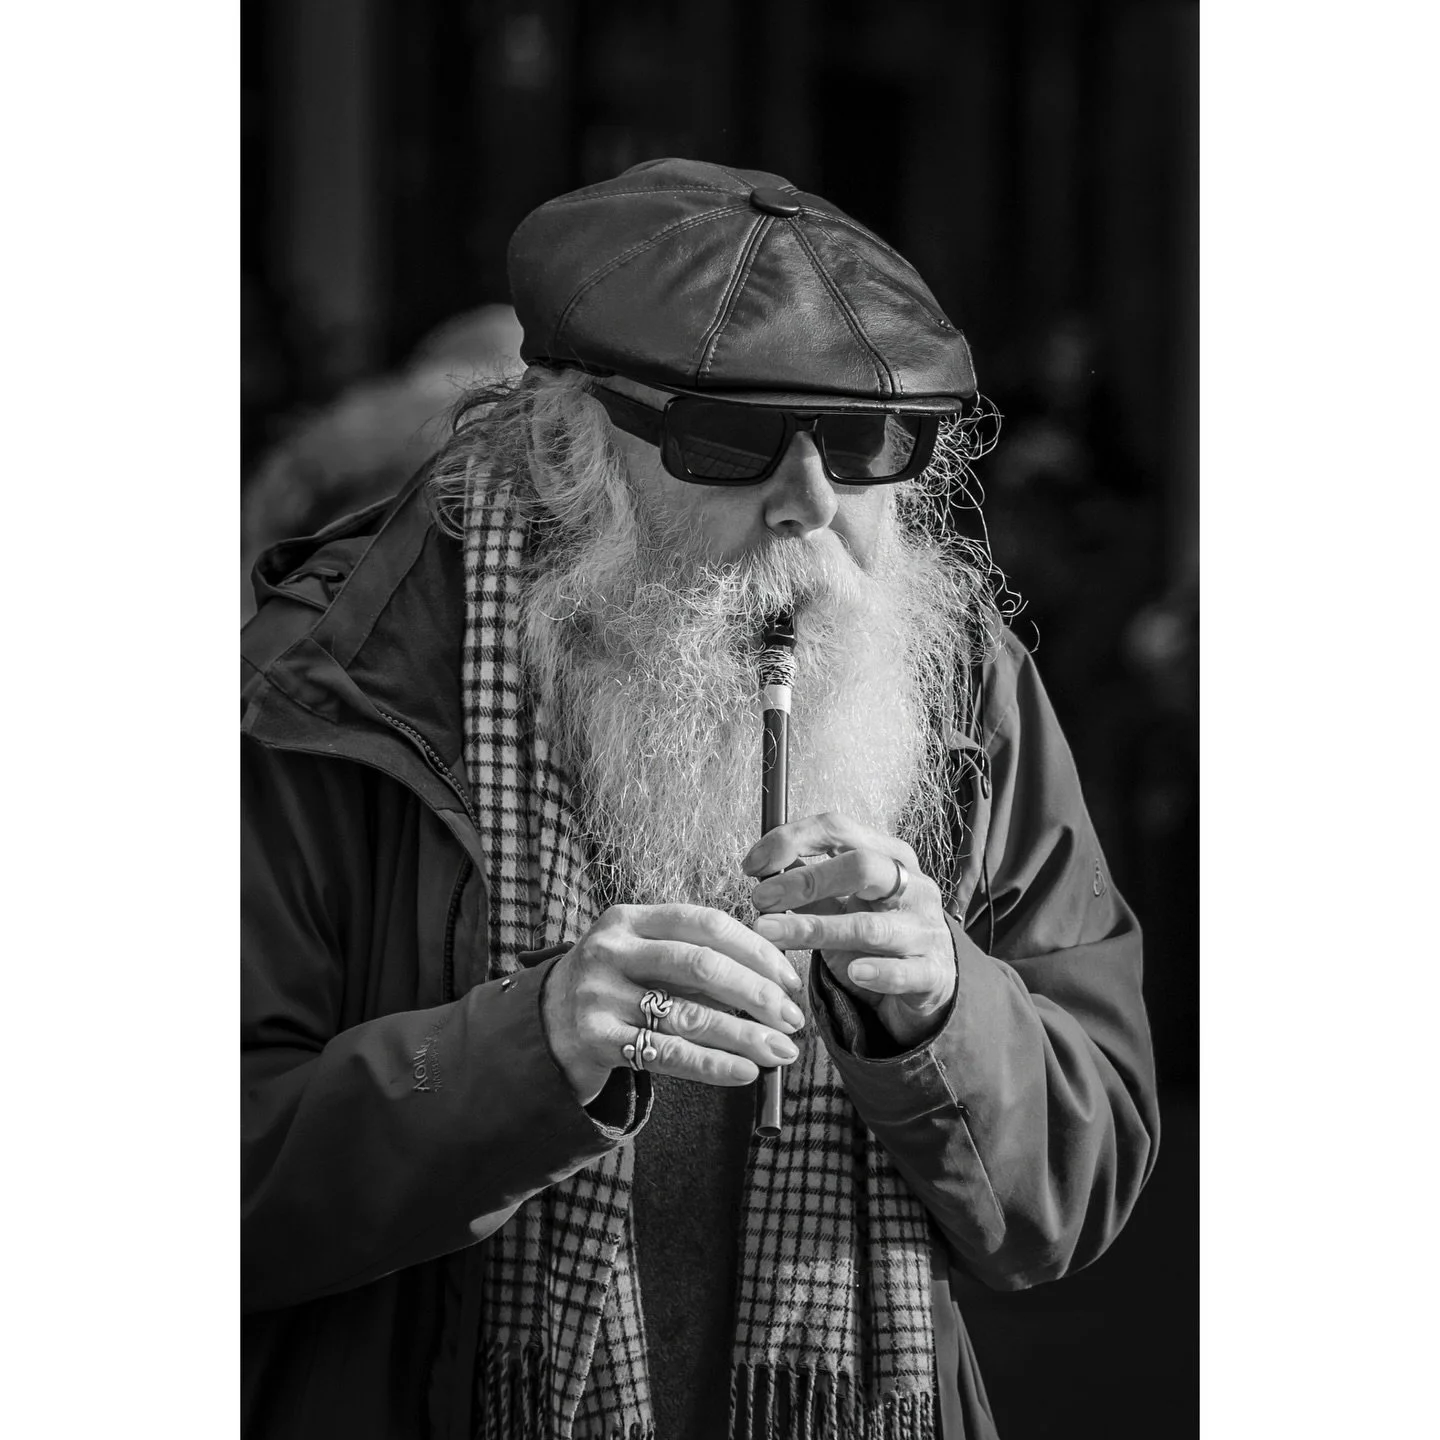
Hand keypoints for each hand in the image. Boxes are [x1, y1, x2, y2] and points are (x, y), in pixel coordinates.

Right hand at [541, 903, 807, 1104]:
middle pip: (702, 965)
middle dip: (758, 994)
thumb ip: (692, 957)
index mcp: (629, 918)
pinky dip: (714, 1064)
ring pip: (689, 1015)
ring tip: (782, 1051)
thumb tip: (772, 981)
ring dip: (746, 1035)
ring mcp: (599, 995)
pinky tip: (746, 1072)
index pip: (706, 923)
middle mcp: (611, 950)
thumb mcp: (640, 955)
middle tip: (794, 1018)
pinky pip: (669, 1054)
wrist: (543, 1028)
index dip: (756, 950)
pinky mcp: (596, 1040)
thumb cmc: (612, 988)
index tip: (790, 978)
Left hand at [744, 812, 955, 1049]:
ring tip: (773, 933)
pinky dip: (877, 972)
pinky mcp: (933, 972)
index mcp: (888, 856)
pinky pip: (904, 972)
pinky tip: (853, 973)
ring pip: (870, 926)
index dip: (791, 840)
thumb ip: (810, 889)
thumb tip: (763, 871)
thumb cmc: (879, 939)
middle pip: (860, 867)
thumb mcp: (843, 907)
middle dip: (804, 881)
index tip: (753, 864)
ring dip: (815, 929)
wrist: (929, 986)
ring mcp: (926, 929)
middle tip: (760, 898)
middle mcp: (912, 886)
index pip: (838, 829)